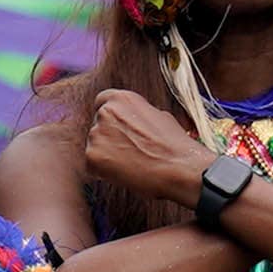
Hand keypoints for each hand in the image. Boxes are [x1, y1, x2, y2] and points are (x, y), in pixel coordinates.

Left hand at [82, 87, 214, 210]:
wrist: (180, 168)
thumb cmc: (174, 145)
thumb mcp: (158, 116)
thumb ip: (136, 115)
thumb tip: (129, 122)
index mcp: (122, 98)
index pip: (102, 102)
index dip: (110, 118)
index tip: (116, 129)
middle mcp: (105, 112)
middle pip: (98, 126)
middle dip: (109, 138)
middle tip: (129, 152)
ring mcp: (97, 134)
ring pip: (95, 146)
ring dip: (107, 155)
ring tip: (132, 164)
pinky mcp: (92, 156)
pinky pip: (92, 166)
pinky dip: (104, 172)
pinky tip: (125, 173)